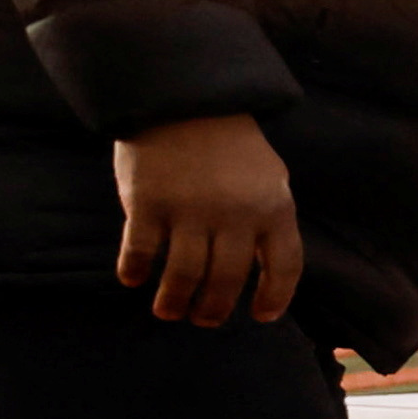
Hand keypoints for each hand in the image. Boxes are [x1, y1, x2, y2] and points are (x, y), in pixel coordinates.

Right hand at [111, 113, 299, 327]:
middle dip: (214, 309)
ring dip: (174, 302)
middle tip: (203, 320)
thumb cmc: (229, 142)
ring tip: (169, 311)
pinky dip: (135, 271)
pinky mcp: (148, 204)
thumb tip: (266, 269)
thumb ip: (269, 219)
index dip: (275, 297)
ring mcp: (190, 210)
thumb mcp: (269, 176)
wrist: (183, 98)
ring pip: (183, 276)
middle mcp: (235, 215)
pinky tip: (133, 279)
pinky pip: (140, 253)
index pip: (284, 266)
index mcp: (274, 207)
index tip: (261, 316)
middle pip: (226, 280)